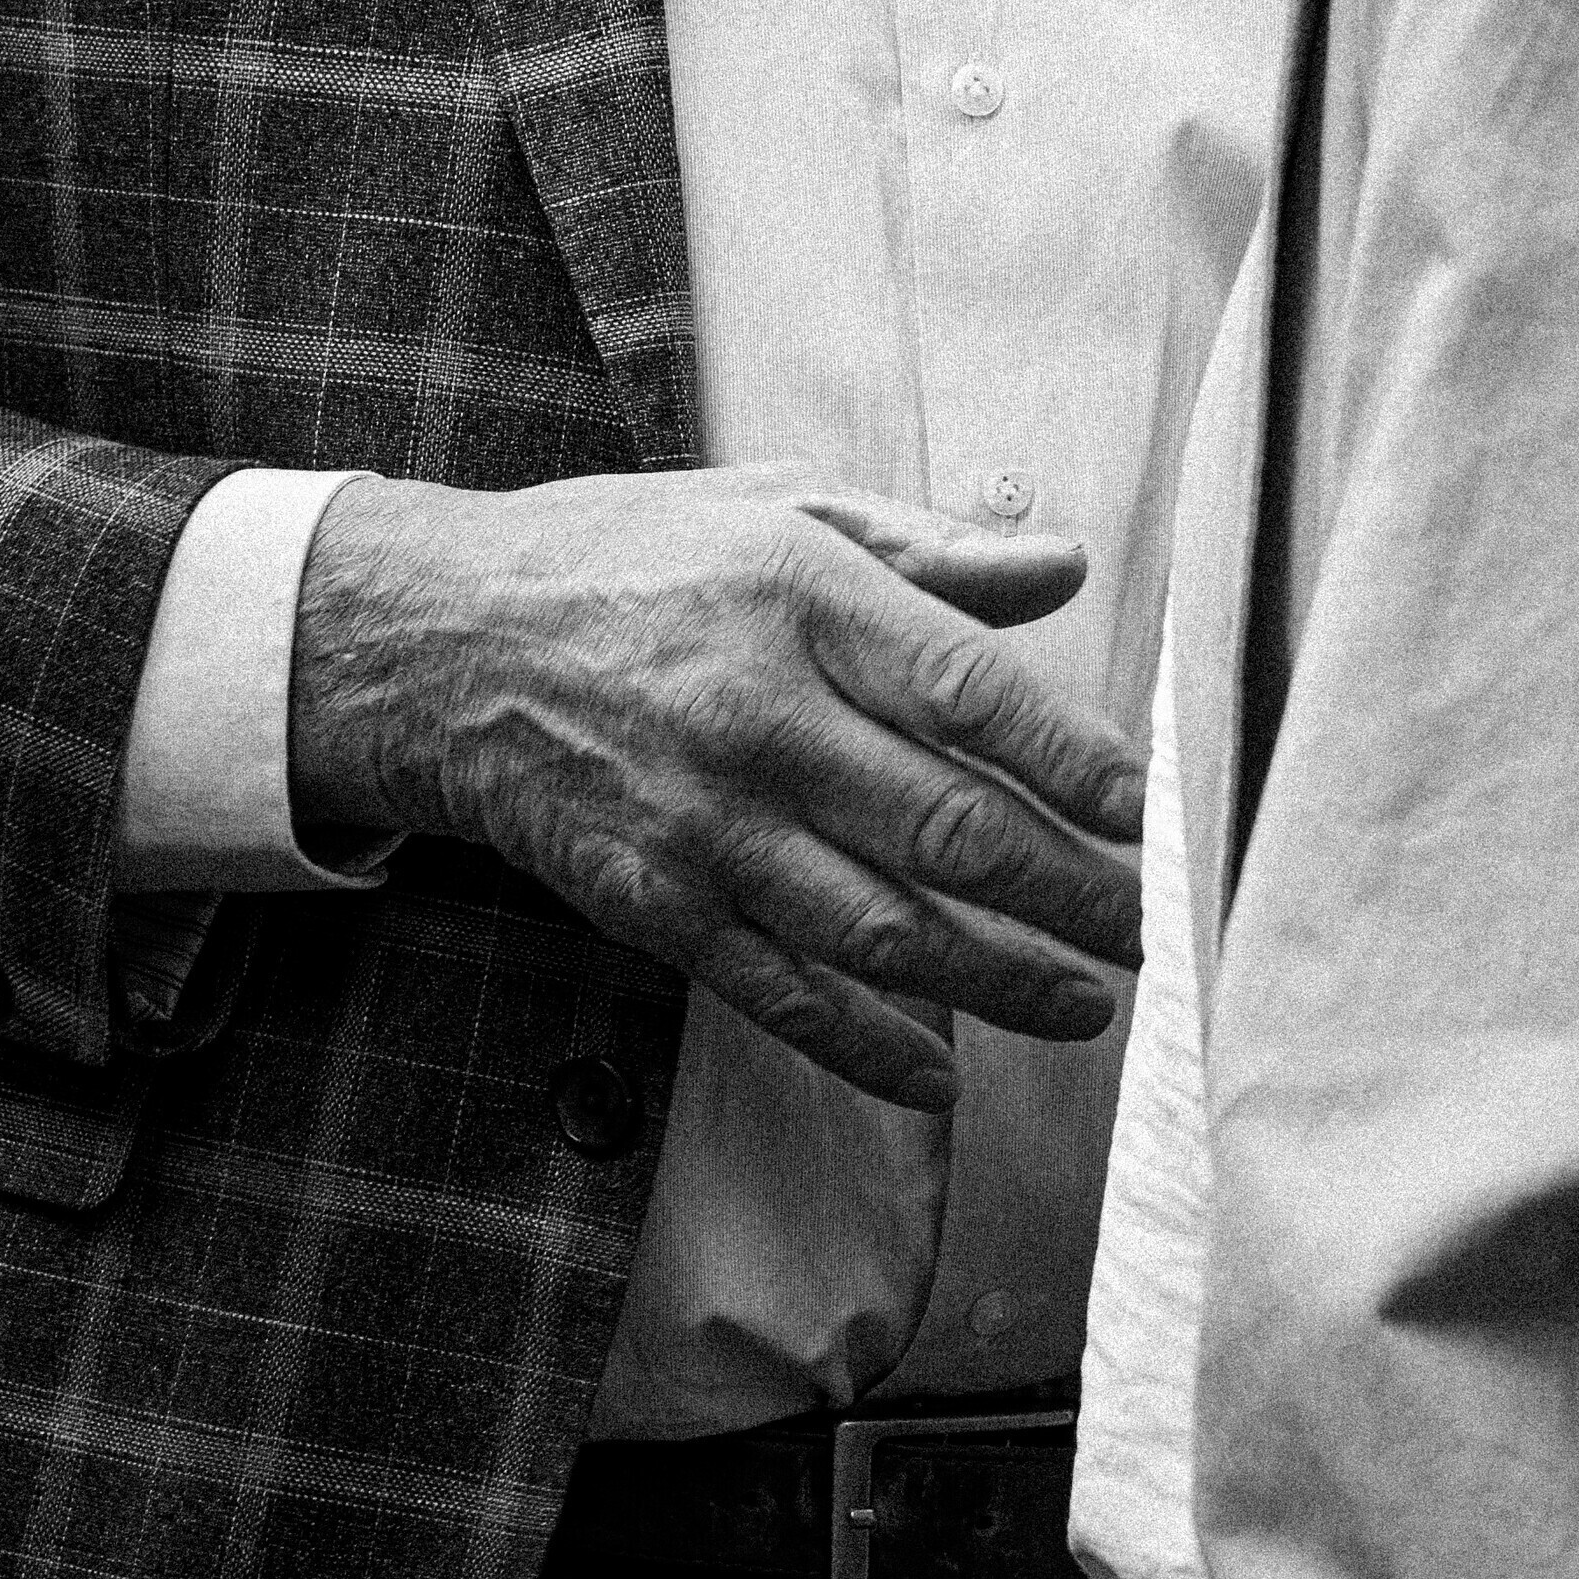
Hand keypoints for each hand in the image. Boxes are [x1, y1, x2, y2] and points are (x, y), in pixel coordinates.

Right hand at [285, 467, 1142, 1109]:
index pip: (971, 693)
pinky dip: (869, 1045)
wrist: (440, 643)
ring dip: (1002, 981)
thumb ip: (925, 546)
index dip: (1071, 762)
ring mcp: (703, 823)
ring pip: (884, 928)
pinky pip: (781, 992)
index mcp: (799, 597)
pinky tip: (941, 1074)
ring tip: (1085, 1003)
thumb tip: (1066, 567)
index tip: (1139, 812)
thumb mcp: (772, 504)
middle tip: (1138, 928)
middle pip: (947, 827)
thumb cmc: (627, 561)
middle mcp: (757, 716)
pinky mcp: (654, 904)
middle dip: (1065, 894)